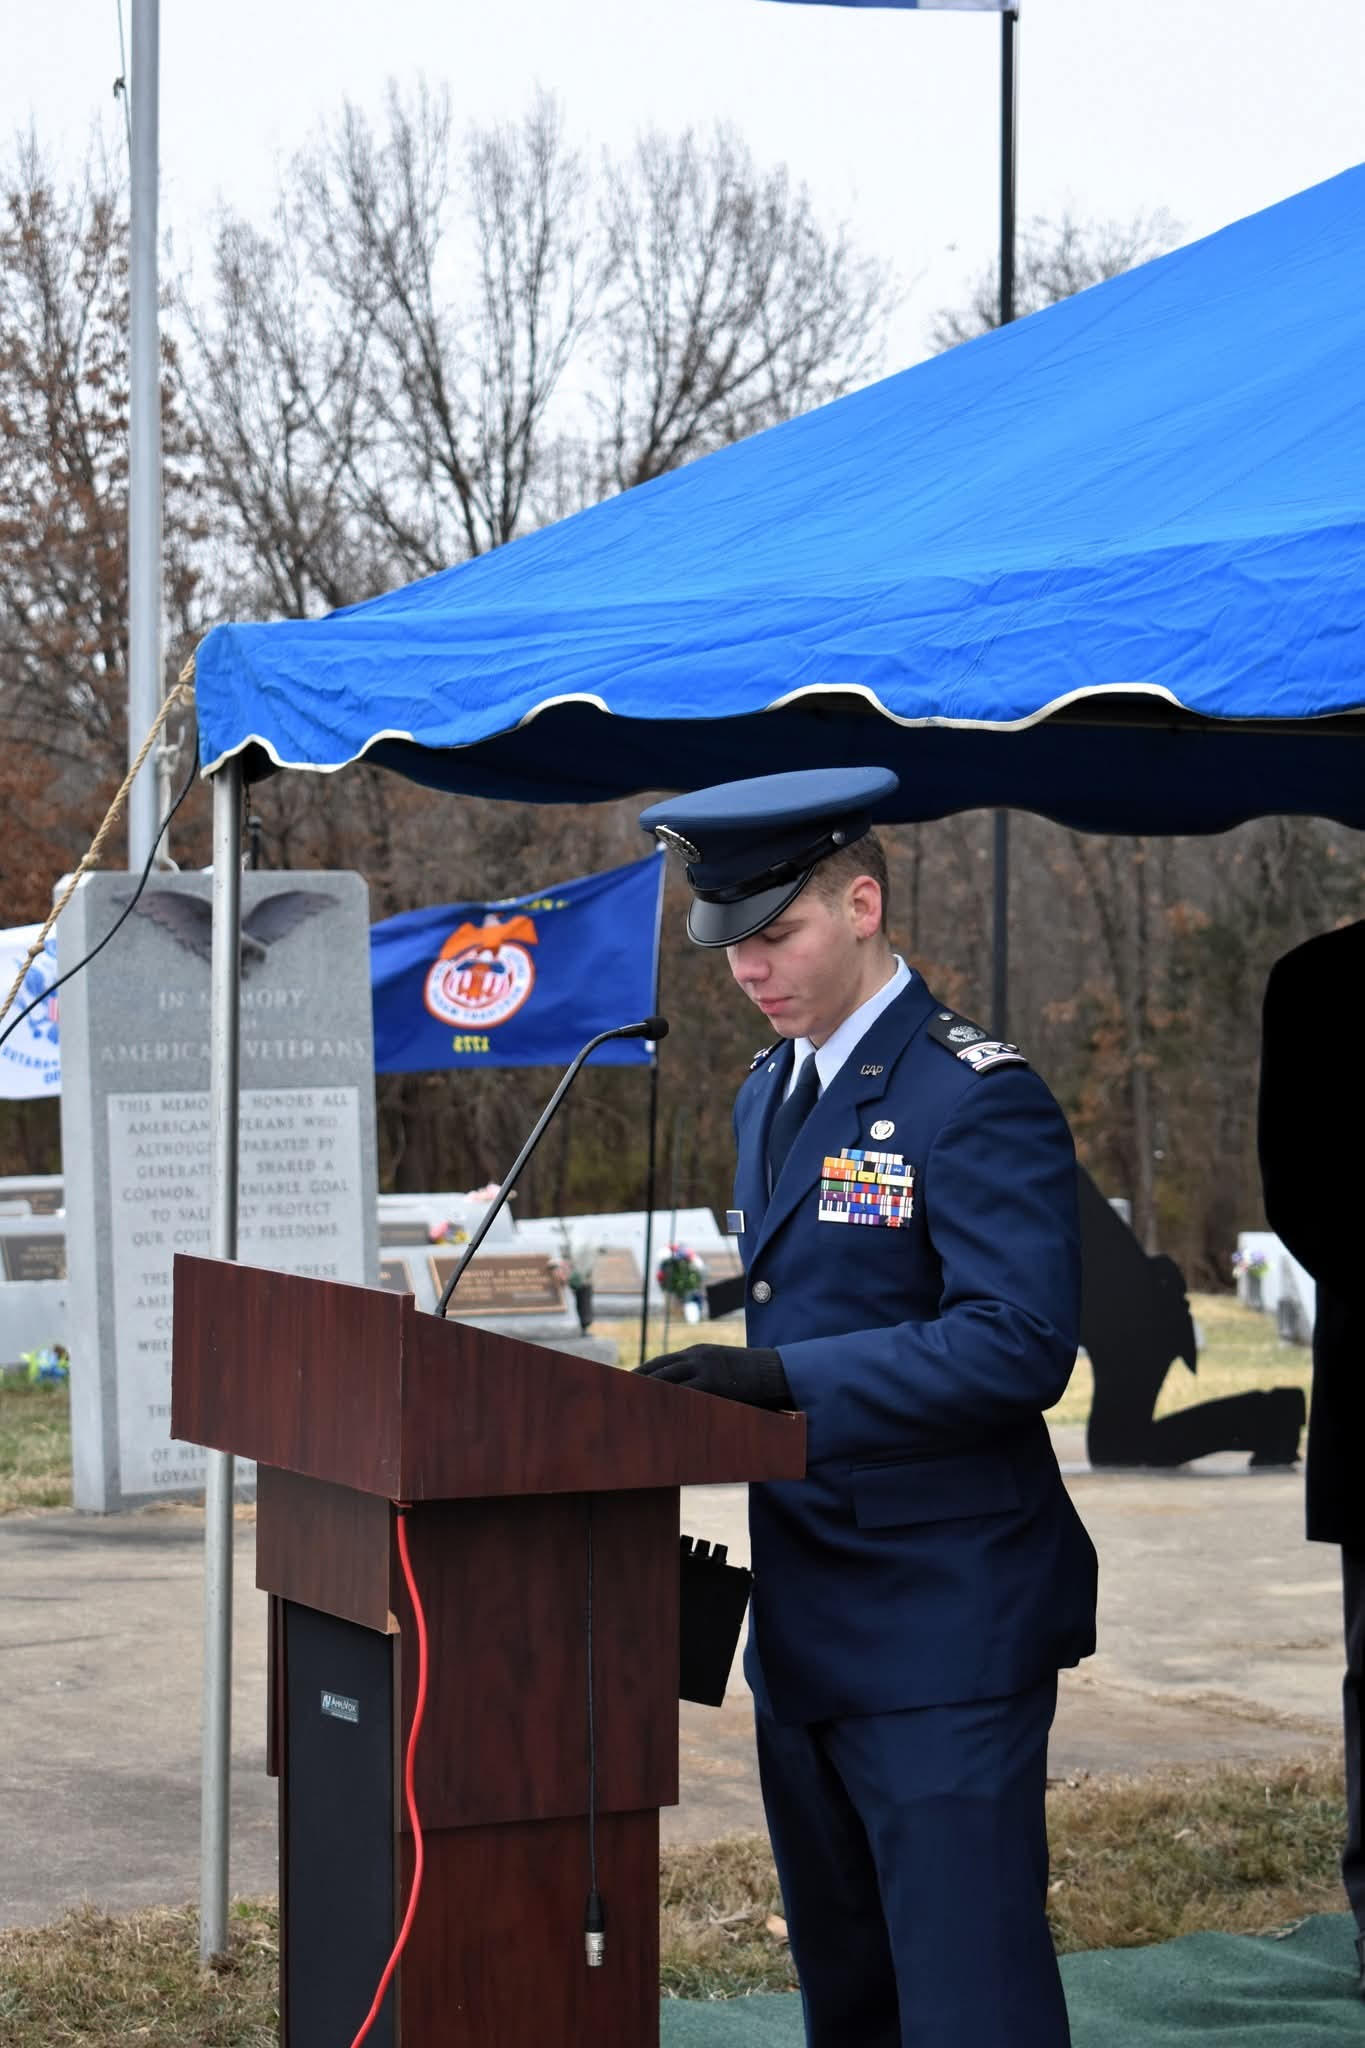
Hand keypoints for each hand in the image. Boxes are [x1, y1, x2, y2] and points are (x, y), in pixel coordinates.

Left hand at [632, 1343, 791, 1409]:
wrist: (780, 1371)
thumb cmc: (755, 1377)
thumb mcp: (726, 1370)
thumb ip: (706, 1378)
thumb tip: (688, 1398)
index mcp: (699, 1352)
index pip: (662, 1362)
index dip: (642, 1372)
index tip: (623, 1383)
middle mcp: (697, 1356)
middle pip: (657, 1368)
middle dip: (635, 1381)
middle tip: (615, 1395)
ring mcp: (704, 1368)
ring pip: (665, 1379)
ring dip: (644, 1392)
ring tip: (626, 1405)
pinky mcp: (713, 1383)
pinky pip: (683, 1393)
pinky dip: (665, 1400)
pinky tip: (652, 1411)